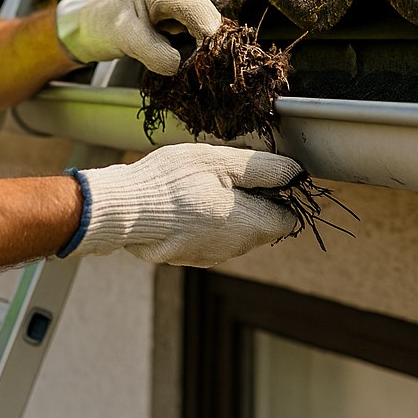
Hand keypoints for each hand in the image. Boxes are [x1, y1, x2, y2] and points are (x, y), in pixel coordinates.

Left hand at [55, 0, 221, 74]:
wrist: (85, 25)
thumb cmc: (100, 26)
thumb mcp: (125, 40)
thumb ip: (153, 53)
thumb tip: (179, 66)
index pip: (197, 9)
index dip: (209, 34)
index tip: (208, 62)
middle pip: (206, 14)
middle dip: (211, 41)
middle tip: (207, 68)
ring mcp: (172, 4)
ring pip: (202, 22)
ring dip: (205, 44)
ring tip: (200, 67)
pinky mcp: (171, 17)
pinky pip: (192, 29)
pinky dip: (195, 46)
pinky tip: (192, 61)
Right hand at [62, 143, 302, 265]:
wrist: (123, 211)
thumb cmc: (172, 183)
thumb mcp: (220, 162)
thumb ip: (262, 168)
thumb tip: (294, 173)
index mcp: (251, 226)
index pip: (289, 218)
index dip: (282, 194)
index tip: (262, 174)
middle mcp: (236, 248)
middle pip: (261, 224)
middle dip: (252, 199)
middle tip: (224, 173)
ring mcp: (210, 256)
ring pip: (233, 230)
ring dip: (226, 208)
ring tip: (198, 184)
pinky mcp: (187, 255)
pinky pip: (209, 236)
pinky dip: (203, 219)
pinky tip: (182, 201)